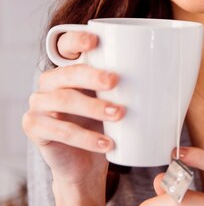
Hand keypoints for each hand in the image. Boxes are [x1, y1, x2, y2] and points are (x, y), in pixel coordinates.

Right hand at [22, 31, 124, 188]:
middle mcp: (49, 83)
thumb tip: (167, 72)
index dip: (76, 40)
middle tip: (115, 81)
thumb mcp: (115, 101)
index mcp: (69, 68)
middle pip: (66, 73)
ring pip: (63, 101)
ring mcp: (38, 104)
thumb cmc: (103, 126)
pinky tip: (106, 143)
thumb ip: (127, 85)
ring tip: (119, 114)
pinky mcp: (34, 128)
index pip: (64, 45)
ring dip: (92, 107)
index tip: (95, 41)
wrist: (85, 164)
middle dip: (91, 76)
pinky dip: (85, 138)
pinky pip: (59, 130)